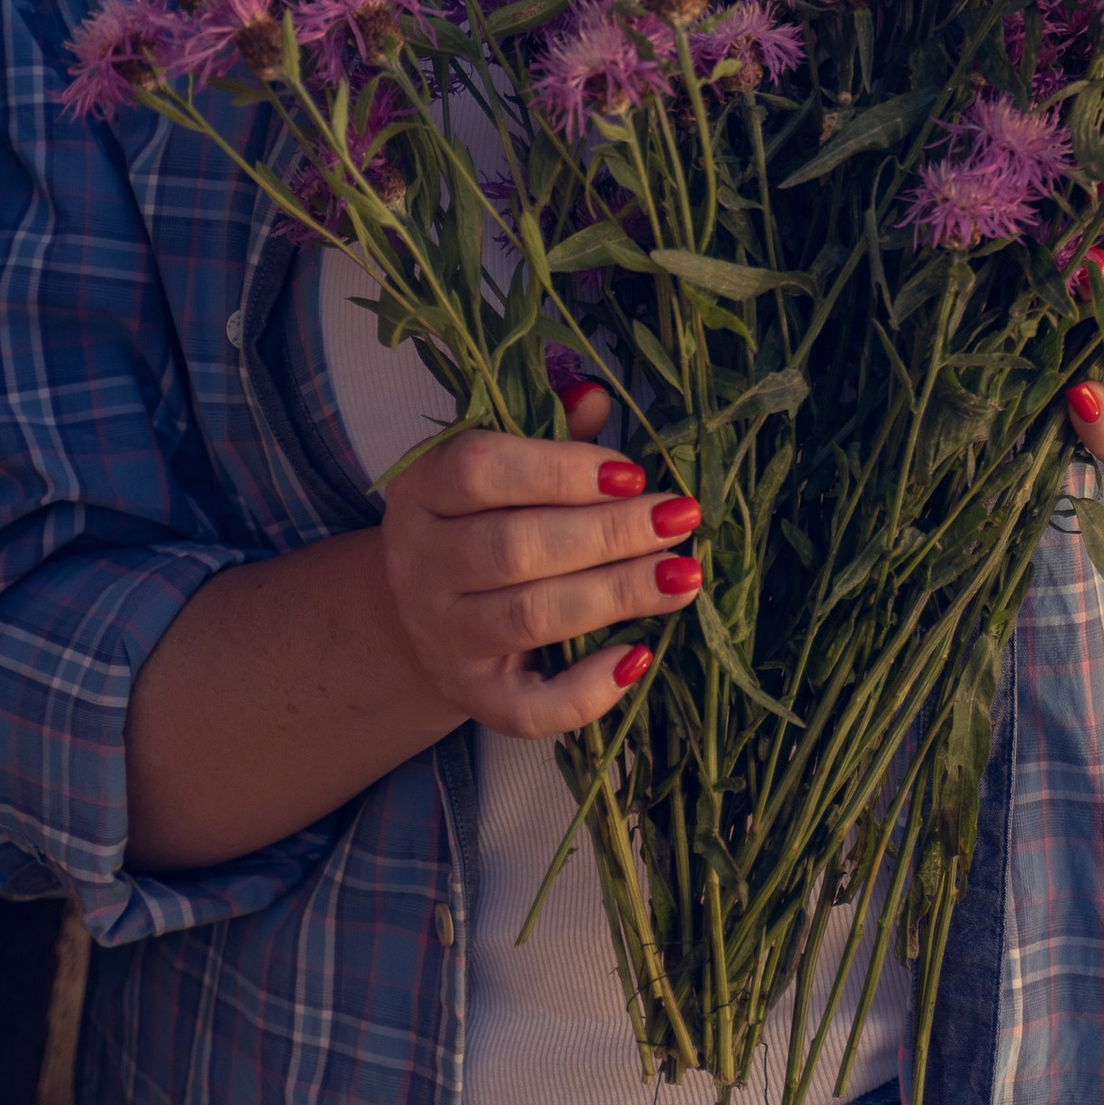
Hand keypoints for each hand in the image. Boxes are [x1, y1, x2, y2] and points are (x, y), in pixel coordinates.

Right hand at [384, 379, 703, 740]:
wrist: (420, 616)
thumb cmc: (480, 522)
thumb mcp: (496, 470)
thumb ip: (544, 432)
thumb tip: (595, 396)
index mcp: (423, 490)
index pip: (480, 470)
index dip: (559, 469)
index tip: (633, 472)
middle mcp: (420, 564)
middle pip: (516, 547)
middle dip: (609, 533)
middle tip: (680, 519)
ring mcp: (442, 636)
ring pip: (530, 617)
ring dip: (616, 595)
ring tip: (683, 576)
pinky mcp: (472, 696)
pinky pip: (528, 708)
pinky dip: (587, 691)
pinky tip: (639, 657)